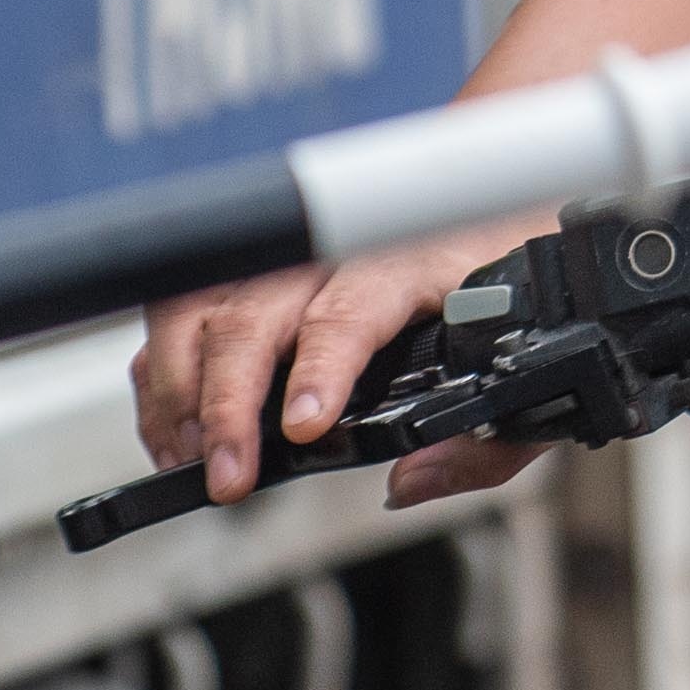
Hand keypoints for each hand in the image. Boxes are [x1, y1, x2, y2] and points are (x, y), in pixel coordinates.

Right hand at [130, 210, 525, 506]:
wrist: (492, 207)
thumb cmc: (503, 293)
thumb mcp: (525, 370)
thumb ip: (483, 442)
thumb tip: (408, 482)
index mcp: (414, 265)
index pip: (353, 310)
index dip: (321, 368)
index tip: (302, 427)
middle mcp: (338, 251)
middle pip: (256, 312)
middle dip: (227, 402)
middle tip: (228, 476)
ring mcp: (286, 256)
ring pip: (201, 304)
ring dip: (179, 387)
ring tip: (190, 457)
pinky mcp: (250, 271)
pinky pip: (184, 310)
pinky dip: (164, 373)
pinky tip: (175, 431)